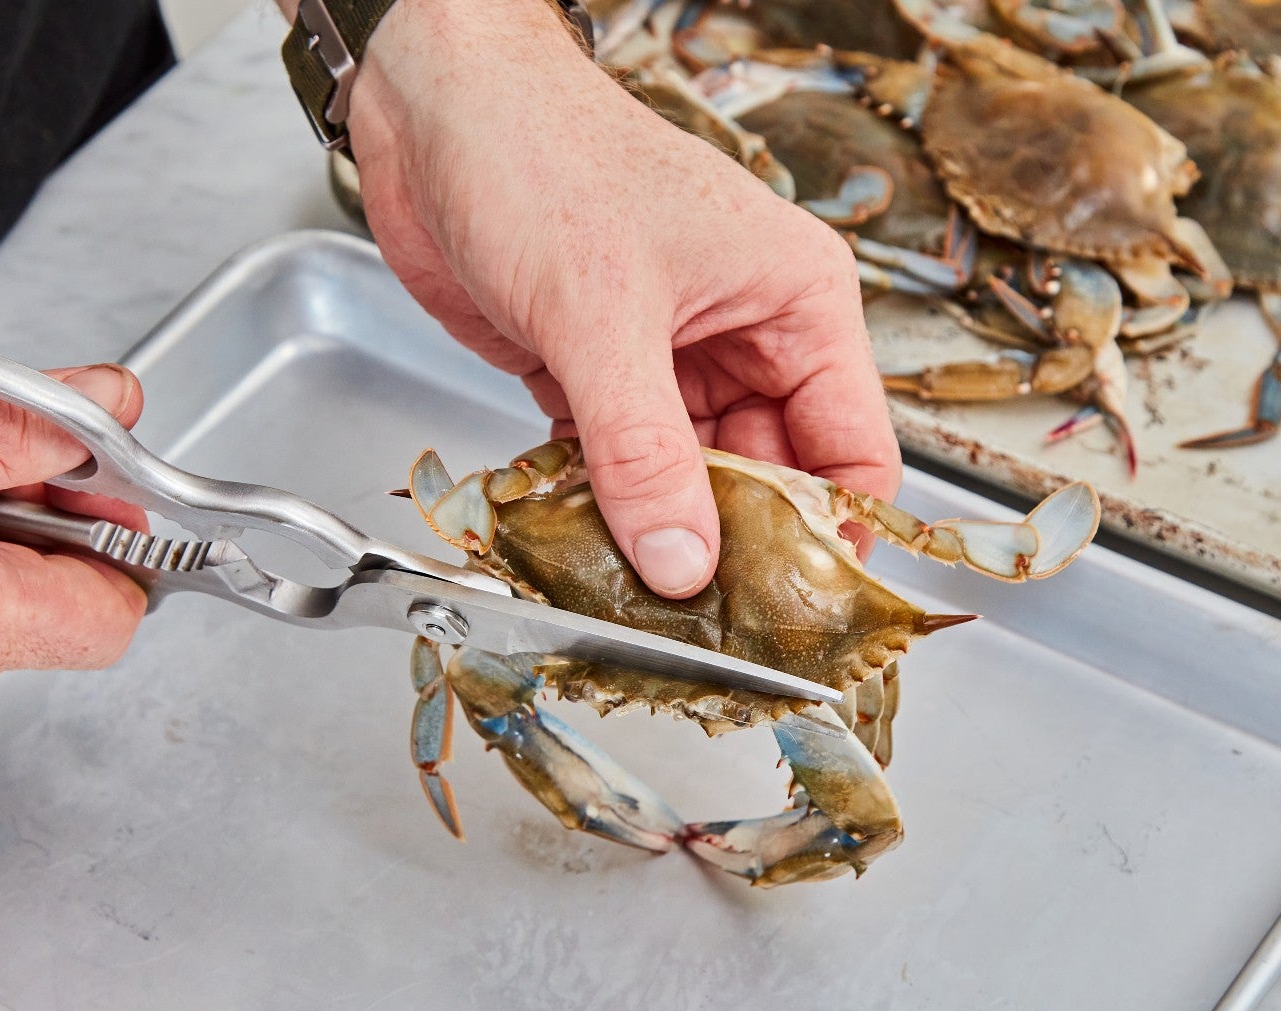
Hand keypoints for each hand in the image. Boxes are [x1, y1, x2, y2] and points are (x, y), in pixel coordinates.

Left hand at [343, 0, 900, 596]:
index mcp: (794, 301)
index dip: (836, 537)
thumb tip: (685, 564)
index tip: (805, 615)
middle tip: (706, 631)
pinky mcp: (597, 377)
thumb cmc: (539, 156)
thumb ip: (645, 453)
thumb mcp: (603, 318)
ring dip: (662, 536)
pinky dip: (603, 507)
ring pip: (691, 482)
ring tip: (638, 601)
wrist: (430, 109)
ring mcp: (669, 360)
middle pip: (771, 481)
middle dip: (737, 551)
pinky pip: (621, 467)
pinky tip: (585, 549)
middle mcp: (745, 336)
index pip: (851, 449)